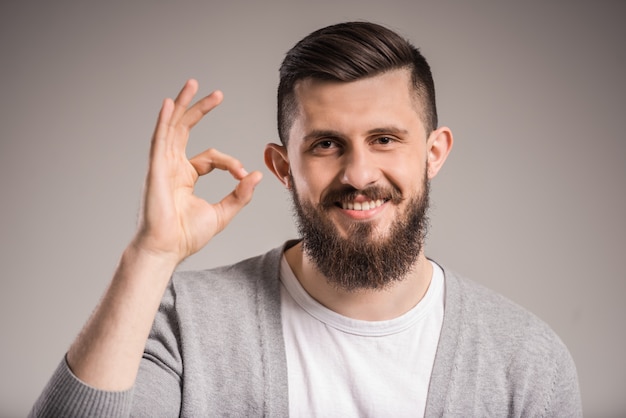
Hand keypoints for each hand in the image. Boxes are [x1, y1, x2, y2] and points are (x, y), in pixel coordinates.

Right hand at [132, 79, 262, 263]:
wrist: (167, 250)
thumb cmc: (186, 236)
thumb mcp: (222, 213)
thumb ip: (240, 195)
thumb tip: (257, 176)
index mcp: (185, 176)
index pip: (211, 157)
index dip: (231, 163)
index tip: (243, 176)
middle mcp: (172, 167)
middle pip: (186, 130)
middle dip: (201, 109)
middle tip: (218, 94)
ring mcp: (162, 166)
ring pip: (173, 127)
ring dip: (183, 105)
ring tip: (192, 83)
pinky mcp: (156, 170)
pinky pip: (160, 140)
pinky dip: (164, 121)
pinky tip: (170, 104)